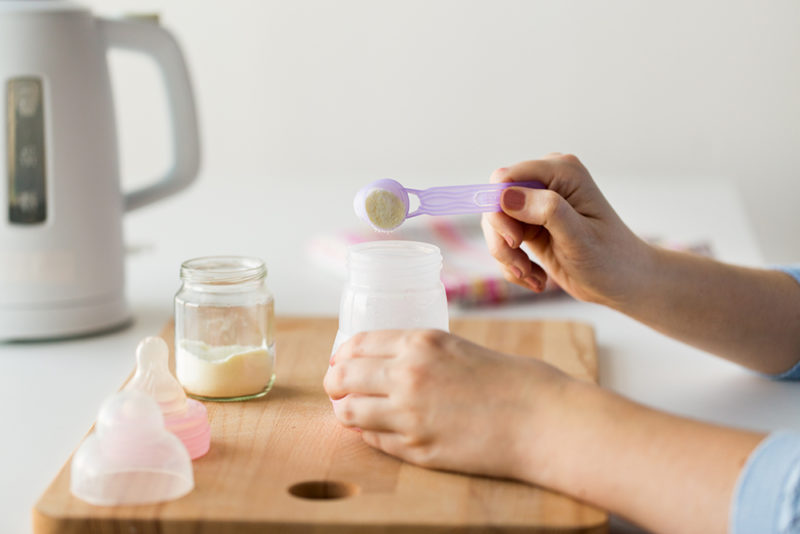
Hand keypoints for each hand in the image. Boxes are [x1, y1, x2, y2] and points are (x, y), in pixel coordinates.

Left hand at [323, 329, 572, 480]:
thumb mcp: (459, 348)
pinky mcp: (417, 450)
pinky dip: (370, 435)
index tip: (339, 363)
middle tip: (337, 389)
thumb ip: (420, 354)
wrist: (543, 420)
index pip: (356, 345)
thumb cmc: (512, 381)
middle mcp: (407, 375)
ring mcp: (409, 415)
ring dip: (346, 412)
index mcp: (419, 343)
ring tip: (352, 412)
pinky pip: (374, 441)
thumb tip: (386, 365)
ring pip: (350, 413)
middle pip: (343, 378)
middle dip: (335, 383)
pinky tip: (377, 431)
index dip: (341, 355)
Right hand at [481, 153, 651, 306]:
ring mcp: (535, 203)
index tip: (514, 241)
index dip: (499, 208)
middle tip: (522, 266)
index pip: (506, 178)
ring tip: (531, 276)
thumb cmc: (610, 258)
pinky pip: (502, 241)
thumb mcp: (579, 237)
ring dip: (507, 256)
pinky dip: (513, 264)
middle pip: (494, 202)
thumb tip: (505, 196)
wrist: (622, 282)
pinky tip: (535, 276)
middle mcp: (546, 181)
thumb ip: (546, 210)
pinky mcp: (529, 224)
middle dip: (502, 239)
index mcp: (561, 172)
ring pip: (494, 225)